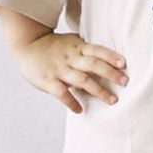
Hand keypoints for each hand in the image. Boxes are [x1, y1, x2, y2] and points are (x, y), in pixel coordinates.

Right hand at [13, 32, 128, 114]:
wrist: (27, 45)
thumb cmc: (54, 46)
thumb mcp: (71, 42)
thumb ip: (87, 49)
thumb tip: (108, 55)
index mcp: (78, 47)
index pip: (97, 50)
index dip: (111, 56)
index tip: (124, 64)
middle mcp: (71, 57)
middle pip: (93, 64)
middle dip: (110, 73)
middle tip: (125, 82)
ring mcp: (60, 69)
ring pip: (82, 80)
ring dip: (98, 90)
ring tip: (112, 100)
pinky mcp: (48, 81)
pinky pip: (61, 93)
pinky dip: (71, 102)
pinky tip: (79, 110)